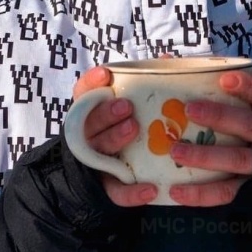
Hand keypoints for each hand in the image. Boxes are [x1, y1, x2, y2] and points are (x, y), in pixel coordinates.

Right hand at [72, 66, 158, 206]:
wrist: (102, 172)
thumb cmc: (121, 126)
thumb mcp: (127, 103)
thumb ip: (143, 83)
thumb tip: (169, 58)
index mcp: (89, 111)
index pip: (82, 92)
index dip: (91, 82)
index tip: (105, 74)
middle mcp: (87, 134)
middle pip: (90, 122)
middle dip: (106, 112)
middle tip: (126, 106)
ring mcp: (95, 161)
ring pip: (99, 151)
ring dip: (115, 138)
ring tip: (133, 129)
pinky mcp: (107, 186)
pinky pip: (116, 192)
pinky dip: (131, 193)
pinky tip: (150, 189)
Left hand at [167, 71, 251, 206]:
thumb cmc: (244, 118)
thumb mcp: (240, 99)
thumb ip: (208, 80)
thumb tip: (165, 62)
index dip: (247, 86)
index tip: (224, 79)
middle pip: (249, 125)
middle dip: (219, 117)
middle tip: (188, 109)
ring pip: (237, 160)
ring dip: (205, 156)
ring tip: (174, 150)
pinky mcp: (251, 189)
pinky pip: (227, 192)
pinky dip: (201, 194)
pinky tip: (176, 190)